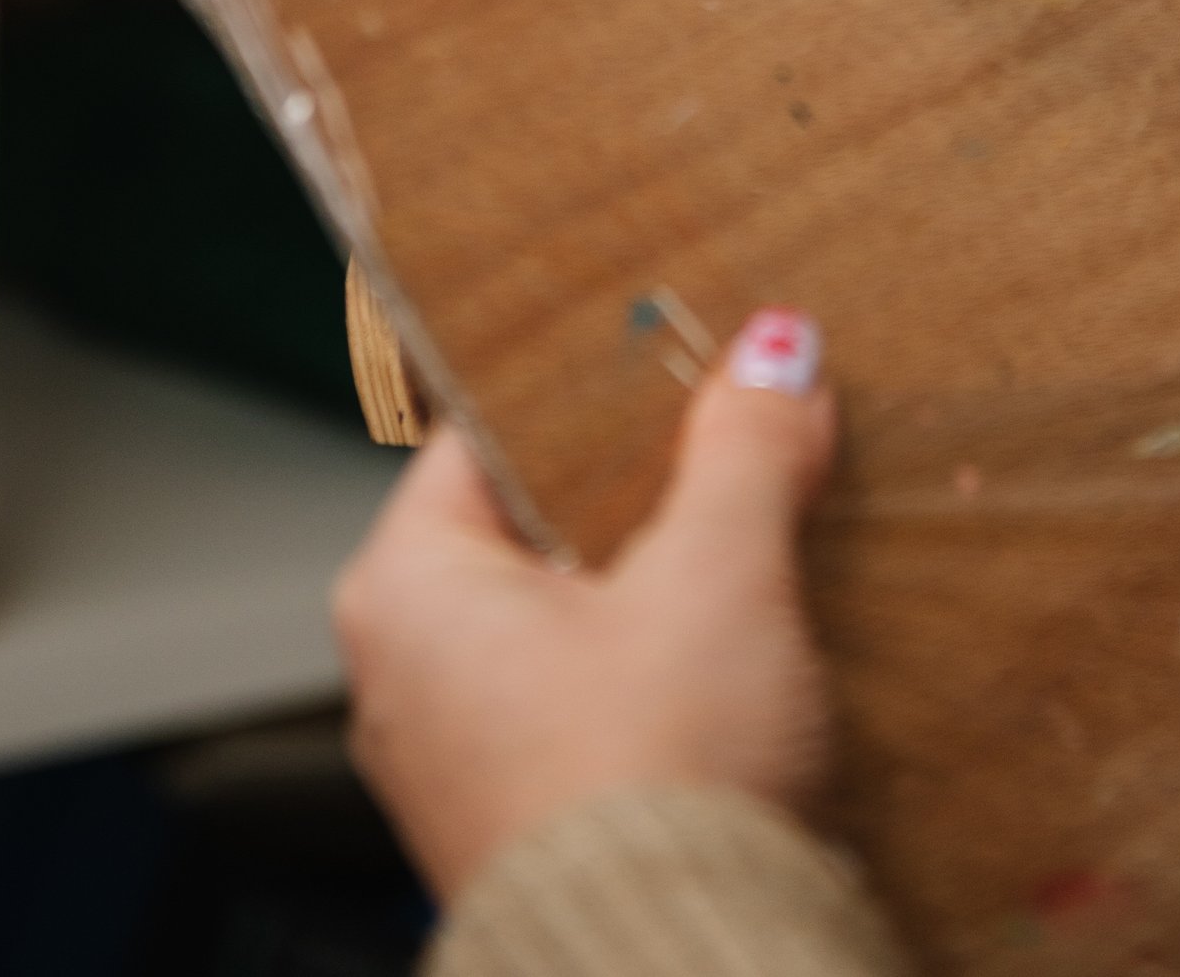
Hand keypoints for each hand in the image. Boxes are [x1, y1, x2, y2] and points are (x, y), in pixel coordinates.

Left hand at [334, 311, 836, 902]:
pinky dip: (660, 675)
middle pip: (541, 524)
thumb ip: (743, 447)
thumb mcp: (717, 576)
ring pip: (575, 622)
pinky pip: (592, 708)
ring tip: (757, 545)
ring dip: (664, 587)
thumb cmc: (655, 787)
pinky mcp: (527, 830)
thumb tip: (774, 350)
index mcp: (404, 588)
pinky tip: (738, 662)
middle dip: (646, 490)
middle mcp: (408, 675)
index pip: (497, 430)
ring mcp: (463, 764)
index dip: (601, 387)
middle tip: (740, 439)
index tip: (685, 354)